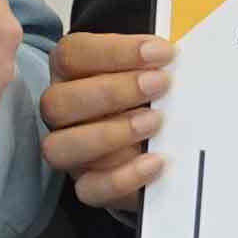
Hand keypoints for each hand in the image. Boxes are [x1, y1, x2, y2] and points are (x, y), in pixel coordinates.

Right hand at [41, 31, 172, 208]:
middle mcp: (61, 112)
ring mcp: (70, 152)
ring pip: (59, 147)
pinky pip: (89, 189)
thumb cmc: (153, 96)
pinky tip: (155, 162)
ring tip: (155, 122)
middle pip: (58, 102)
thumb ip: (159, 60)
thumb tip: (179, 49)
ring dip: (109, 134)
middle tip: (159, 85)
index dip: (114, 51)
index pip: (71, 54)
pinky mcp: (88, 185)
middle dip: (111, 92)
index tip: (161, 52)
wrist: (162, 142)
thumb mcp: (155, 69)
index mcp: (71, 73)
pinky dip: (122, 177)